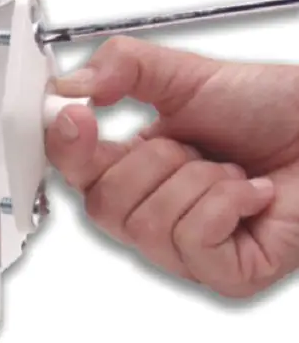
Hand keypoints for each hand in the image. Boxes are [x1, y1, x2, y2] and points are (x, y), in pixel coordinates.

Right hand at [45, 35, 298, 297]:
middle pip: (103, 206)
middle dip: (154, 162)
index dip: (67, 147)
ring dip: (199, 182)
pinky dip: (227, 205)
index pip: (73, 171)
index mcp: (131, 171)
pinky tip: (251, 194)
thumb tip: (72, 86)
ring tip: (231, 172)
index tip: (76, 115)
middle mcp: (151, 216)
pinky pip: (193, 241)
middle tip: (194, 147)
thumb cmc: (276, 111)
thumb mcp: (188, 75)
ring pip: (148, 224)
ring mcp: (185, 252)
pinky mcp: (223, 275)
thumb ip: (124, 67)